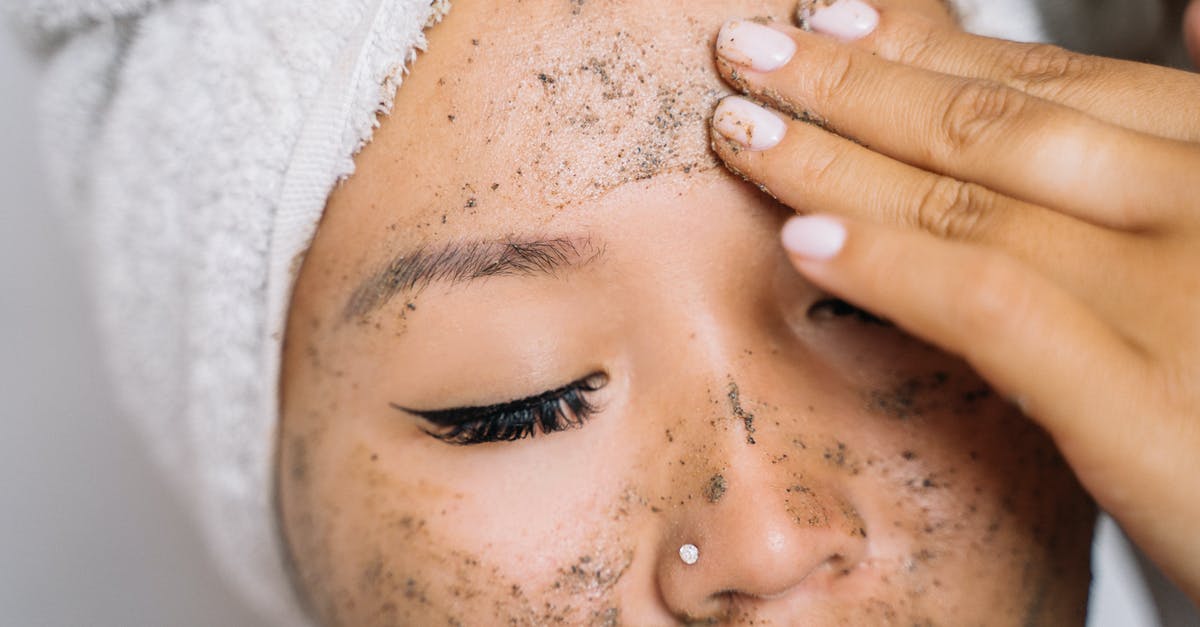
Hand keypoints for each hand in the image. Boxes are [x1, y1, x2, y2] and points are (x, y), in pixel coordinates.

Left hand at [708, 0, 1199, 600]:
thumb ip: (1170, 154)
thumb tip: (1188, 18)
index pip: (1049, 85)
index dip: (925, 48)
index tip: (835, 20)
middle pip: (994, 124)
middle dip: (854, 81)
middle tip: (750, 53)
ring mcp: (1181, 295)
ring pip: (974, 198)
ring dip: (837, 155)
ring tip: (741, 129)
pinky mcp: (1152, 401)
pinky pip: (994, 304)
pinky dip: (894, 264)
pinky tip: (808, 240)